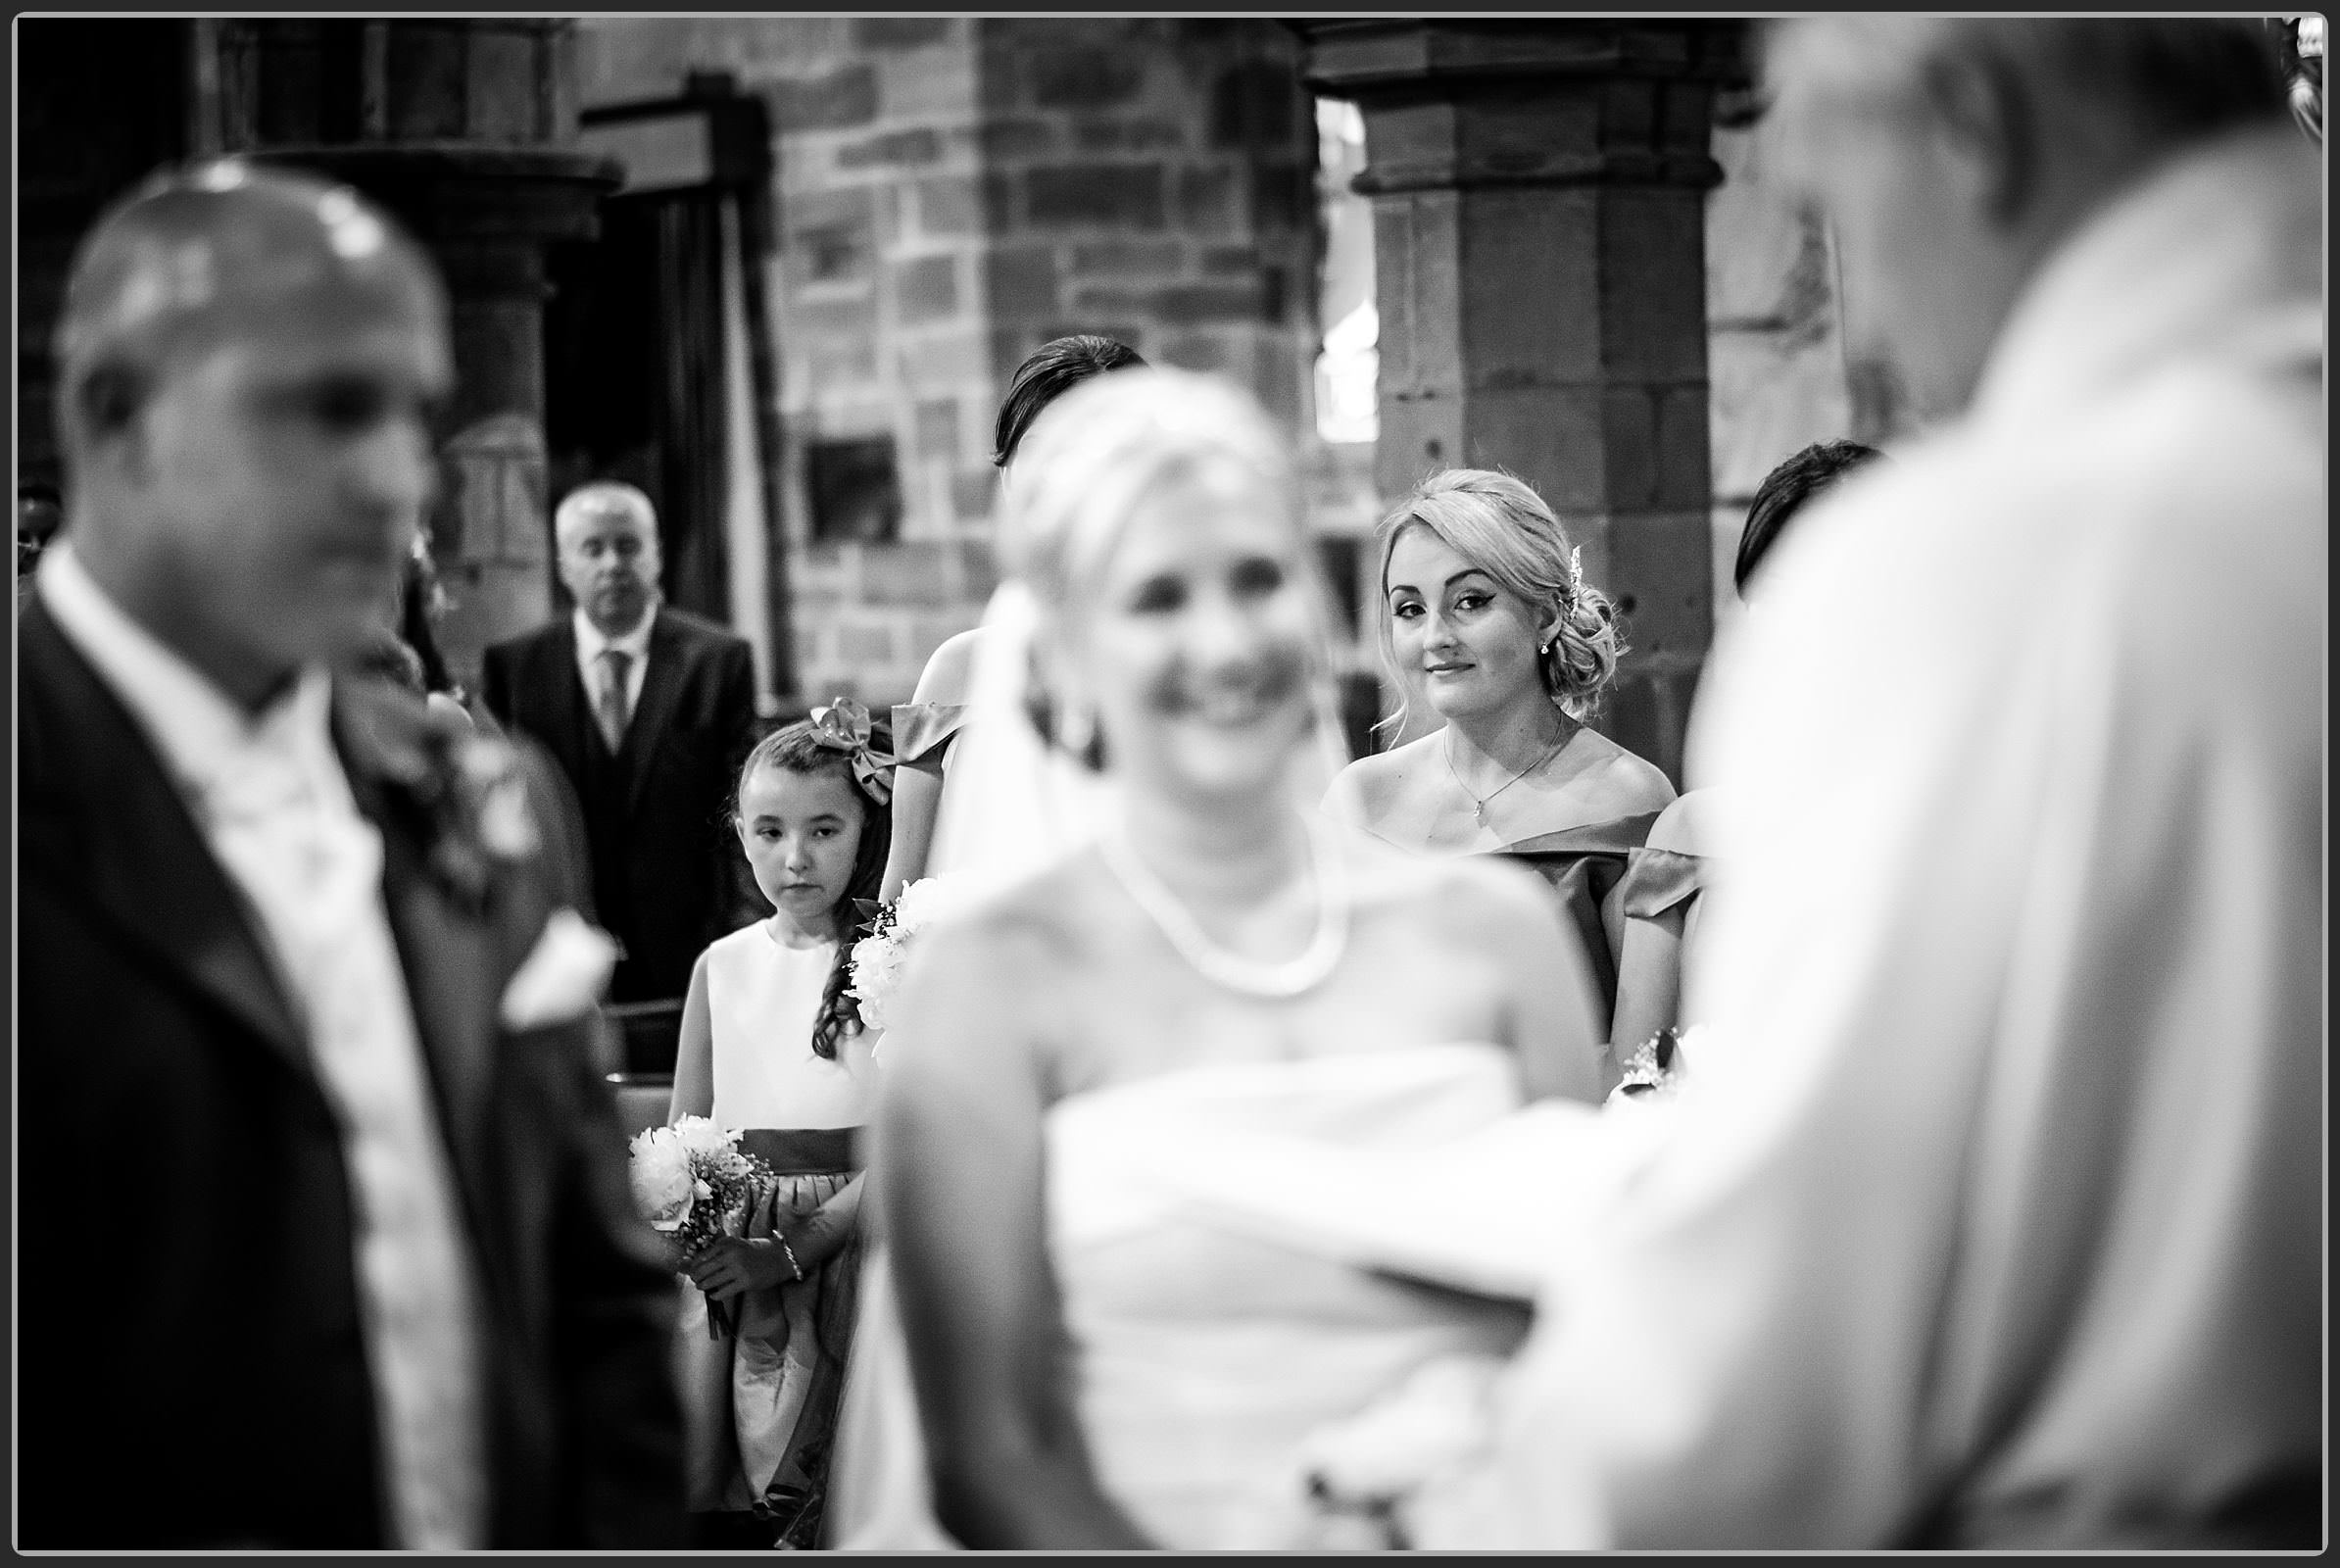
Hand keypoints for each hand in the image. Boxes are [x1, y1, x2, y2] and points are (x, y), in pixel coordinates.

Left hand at [684, 1235, 800, 1302]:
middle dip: (696, 1278)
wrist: (781, 1257)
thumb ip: (719, 1250)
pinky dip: (716, 1295)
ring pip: (711, 1281)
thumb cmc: (758, 1250)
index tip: (691, 1271)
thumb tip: (695, 1261)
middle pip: (703, 1270)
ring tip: (703, 1287)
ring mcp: (738, 1269)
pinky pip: (724, 1291)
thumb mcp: (737, 1244)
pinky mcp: (745, 1282)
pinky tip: (715, 1295)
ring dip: (704, 1286)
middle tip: (696, 1281)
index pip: (701, 1257)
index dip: (693, 1266)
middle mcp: (730, 1254)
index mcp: (727, 1243)